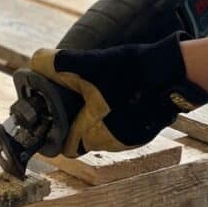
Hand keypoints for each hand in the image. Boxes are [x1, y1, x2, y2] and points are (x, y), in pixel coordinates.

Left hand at [30, 33, 207, 156]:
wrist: (170, 72)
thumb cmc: (127, 72)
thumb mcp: (87, 64)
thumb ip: (58, 65)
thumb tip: (37, 61)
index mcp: (92, 133)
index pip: (65, 145)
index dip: (57, 131)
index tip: (55, 115)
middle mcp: (111, 143)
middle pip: (83, 139)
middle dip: (77, 122)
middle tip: (75, 100)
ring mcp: (130, 139)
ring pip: (103, 133)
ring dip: (97, 119)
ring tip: (97, 95)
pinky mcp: (145, 132)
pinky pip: (121, 128)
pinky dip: (116, 116)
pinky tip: (117, 97)